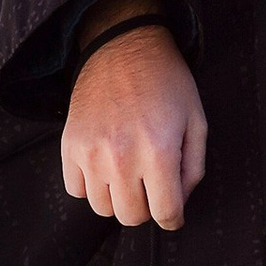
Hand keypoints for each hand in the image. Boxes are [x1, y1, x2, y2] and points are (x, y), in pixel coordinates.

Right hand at [63, 0, 206, 229]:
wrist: (122, 47)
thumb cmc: (167, 83)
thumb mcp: (197, 121)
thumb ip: (193, 168)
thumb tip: (179, 201)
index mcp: (159, 151)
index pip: (165, 213)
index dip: (174, 217)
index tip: (173, 212)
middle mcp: (121, 157)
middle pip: (131, 217)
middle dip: (147, 208)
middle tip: (151, 186)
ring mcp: (90, 153)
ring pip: (102, 208)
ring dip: (118, 198)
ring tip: (129, 173)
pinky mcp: (68, 146)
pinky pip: (76, 190)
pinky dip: (91, 186)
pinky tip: (105, 165)